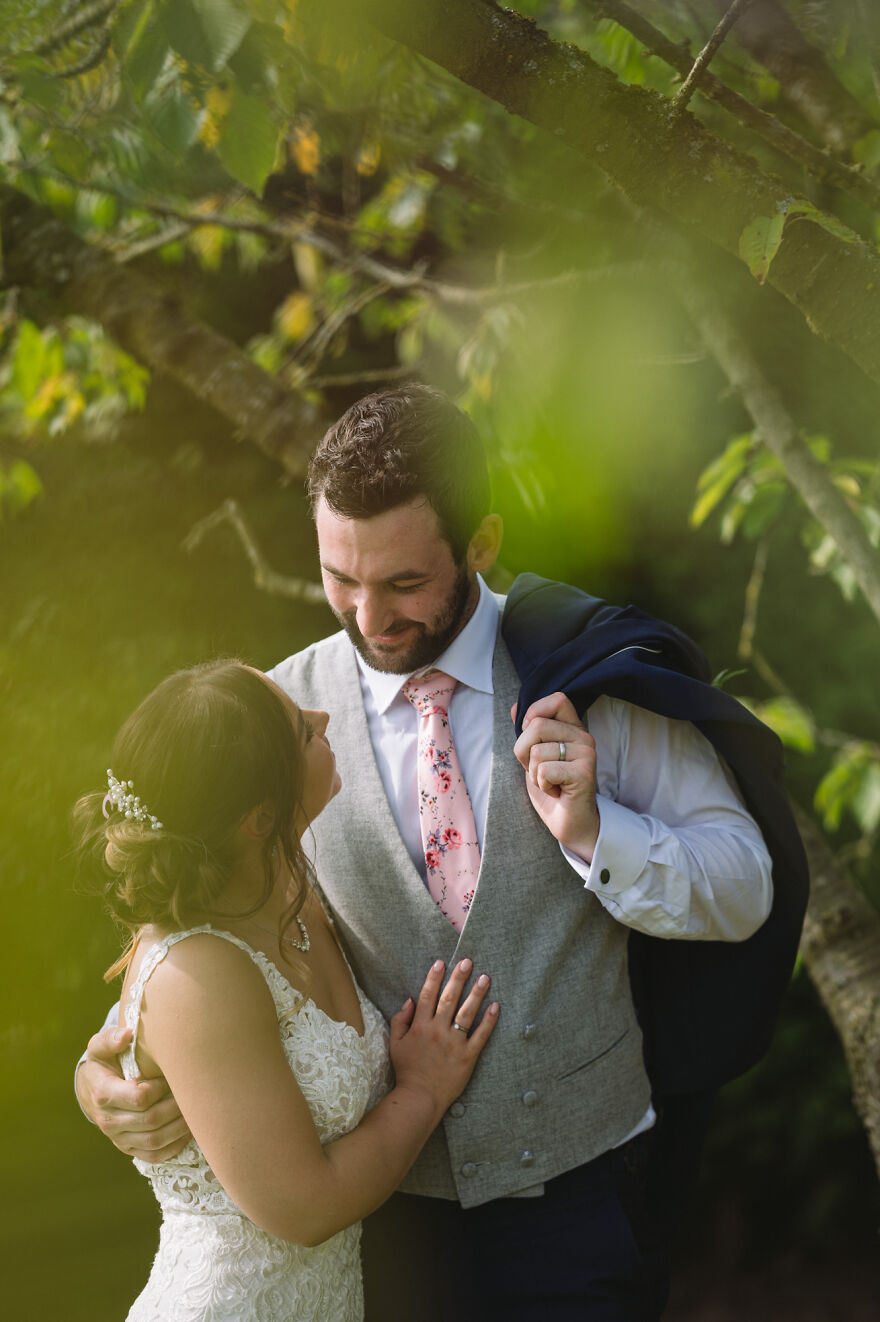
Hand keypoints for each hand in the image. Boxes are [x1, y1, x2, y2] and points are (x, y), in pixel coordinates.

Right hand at [77, 1025, 191, 1161]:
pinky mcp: (128, 1148)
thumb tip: (127, 1035)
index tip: (174, 1076)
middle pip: (151, 1120)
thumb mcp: (100, 1047)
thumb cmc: (103, 1063)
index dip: (162, 1087)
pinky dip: (174, 1147)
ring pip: (154, 1141)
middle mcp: (109, 1120)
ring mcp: (119, 1138)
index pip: (139, 1097)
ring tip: (197, 1112)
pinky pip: (154, 1156)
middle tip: (195, 1094)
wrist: (92, 1089)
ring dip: (179, 1129)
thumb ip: (111, 1039)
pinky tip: (188, 1131)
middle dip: (176, 1108)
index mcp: (104, 1094)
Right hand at [388, 959, 498, 1116]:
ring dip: (476, 993)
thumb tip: (409, 1000)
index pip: (428, 996)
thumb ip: (400, 1020)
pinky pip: (480, 1035)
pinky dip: (489, 1021)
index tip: (441, 963)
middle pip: (449, 999)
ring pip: (467, 1013)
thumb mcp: (395, 1044)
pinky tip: (496, 1006)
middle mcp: (438, 1031)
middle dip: (458, 978)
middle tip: (467, 961)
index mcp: (420, 1026)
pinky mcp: (468, 1056)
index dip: (434, 977)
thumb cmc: (407, 1071)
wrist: (420, 1097)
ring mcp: (454, 1043)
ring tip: (485, 978)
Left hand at [512, 691, 599, 860]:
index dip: (534, 712)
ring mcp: (586, 754)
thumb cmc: (553, 790)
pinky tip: (557, 792)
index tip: (531, 737)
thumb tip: (514, 707)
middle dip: (523, 752)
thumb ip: (527, 732)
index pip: (557, 699)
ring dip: (534, 774)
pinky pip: (544, 771)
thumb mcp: (534, 758)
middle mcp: (583, 737)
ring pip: (536, 751)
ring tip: (551, 783)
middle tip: (540, 770)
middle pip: (536, 725)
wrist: (570, 824)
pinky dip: (542, 786)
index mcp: (573, 729)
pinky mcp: (584, 773)